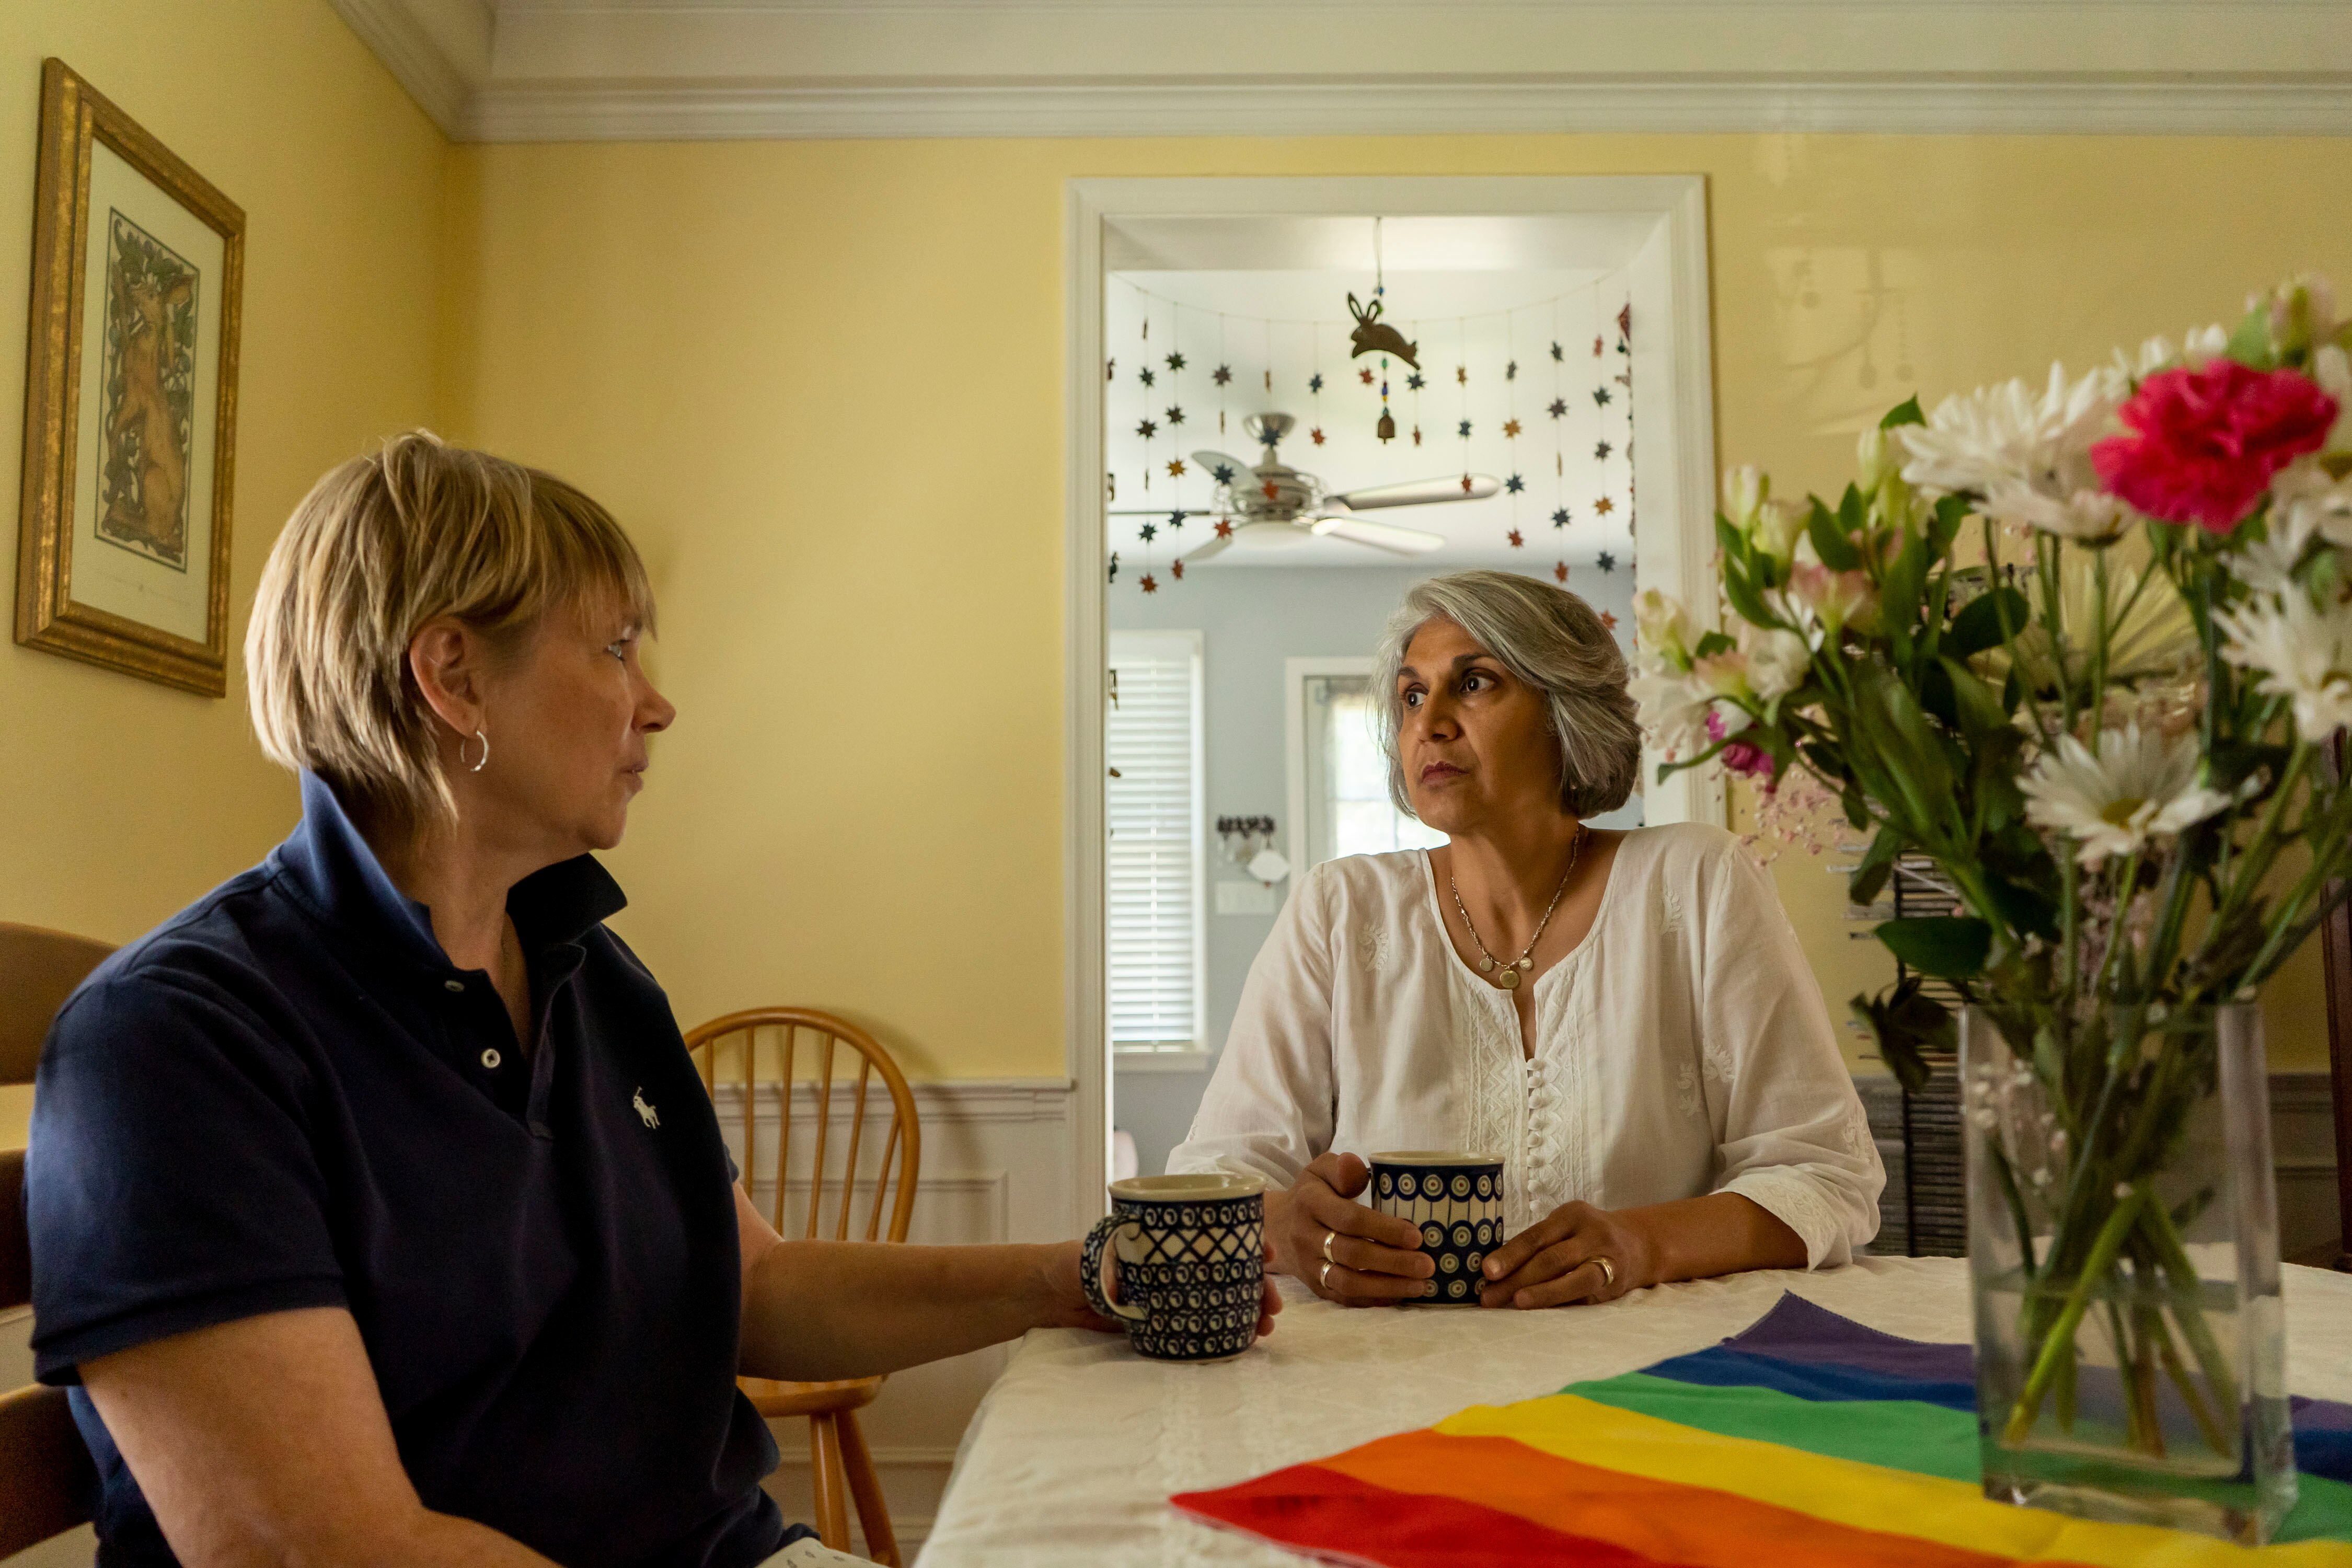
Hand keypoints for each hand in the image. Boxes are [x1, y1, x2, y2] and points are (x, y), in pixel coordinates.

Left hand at [1040, 1240, 1283, 1339]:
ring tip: (1267, 1326)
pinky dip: (1226, 1330)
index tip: (1266, 1253)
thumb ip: (1109, 1261)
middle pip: (1228, 1271)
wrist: (1047, 1294)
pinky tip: (1245, 1340)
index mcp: (1167, 1239)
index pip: (1216, 1236)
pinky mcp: (1164, 1321)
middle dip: (1257, 1284)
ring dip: (1249, 1309)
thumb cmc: (1070, 1263)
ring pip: (1222, 1299)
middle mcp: (1176, 1265)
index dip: (1246, 1243)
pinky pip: (1201, 1325)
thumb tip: (1123, 1274)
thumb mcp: (1093, 1254)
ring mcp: (1173, 1294)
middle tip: (1274, 1303)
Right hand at [1266, 1153, 1434, 1306]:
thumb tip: (1358, 1170)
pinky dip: (1373, 1299)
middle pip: (1352, 1254)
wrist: (1277, 1227)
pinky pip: (1344, 1298)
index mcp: (1310, 1203)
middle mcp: (1306, 1237)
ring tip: (1420, 1285)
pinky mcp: (1314, 1286)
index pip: (1349, 1219)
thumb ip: (1341, 1167)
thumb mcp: (1320, 1169)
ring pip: (1347, 1282)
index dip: (1384, 1229)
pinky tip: (1399, 1295)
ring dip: (1386, 1286)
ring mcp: (1308, 1266)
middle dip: (1393, 1262)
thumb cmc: (1312, 1194)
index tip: (1416, 1236)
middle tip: (1427, 1265)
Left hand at [1478, 1200, 1654, 1309]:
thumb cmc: (1585, 1236)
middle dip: (1517, 1280)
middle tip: (1489, 1297)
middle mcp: (1591, 1235)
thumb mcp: (1565, 1227)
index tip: (1487, 1270)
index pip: (1536, 1236)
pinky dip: (1562, 1305)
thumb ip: (1537, 1244)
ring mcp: (1607, 1260)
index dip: (1510, 1254)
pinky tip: (1542, 1314)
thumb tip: (1493, 1271)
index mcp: (1572, 1215)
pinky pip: (1585, 1297)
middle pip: (1551, 1259)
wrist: (1639, 1244)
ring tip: (1516, 1304)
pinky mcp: (1614, 1285)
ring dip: (1542, 1294)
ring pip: (1573, 1279)